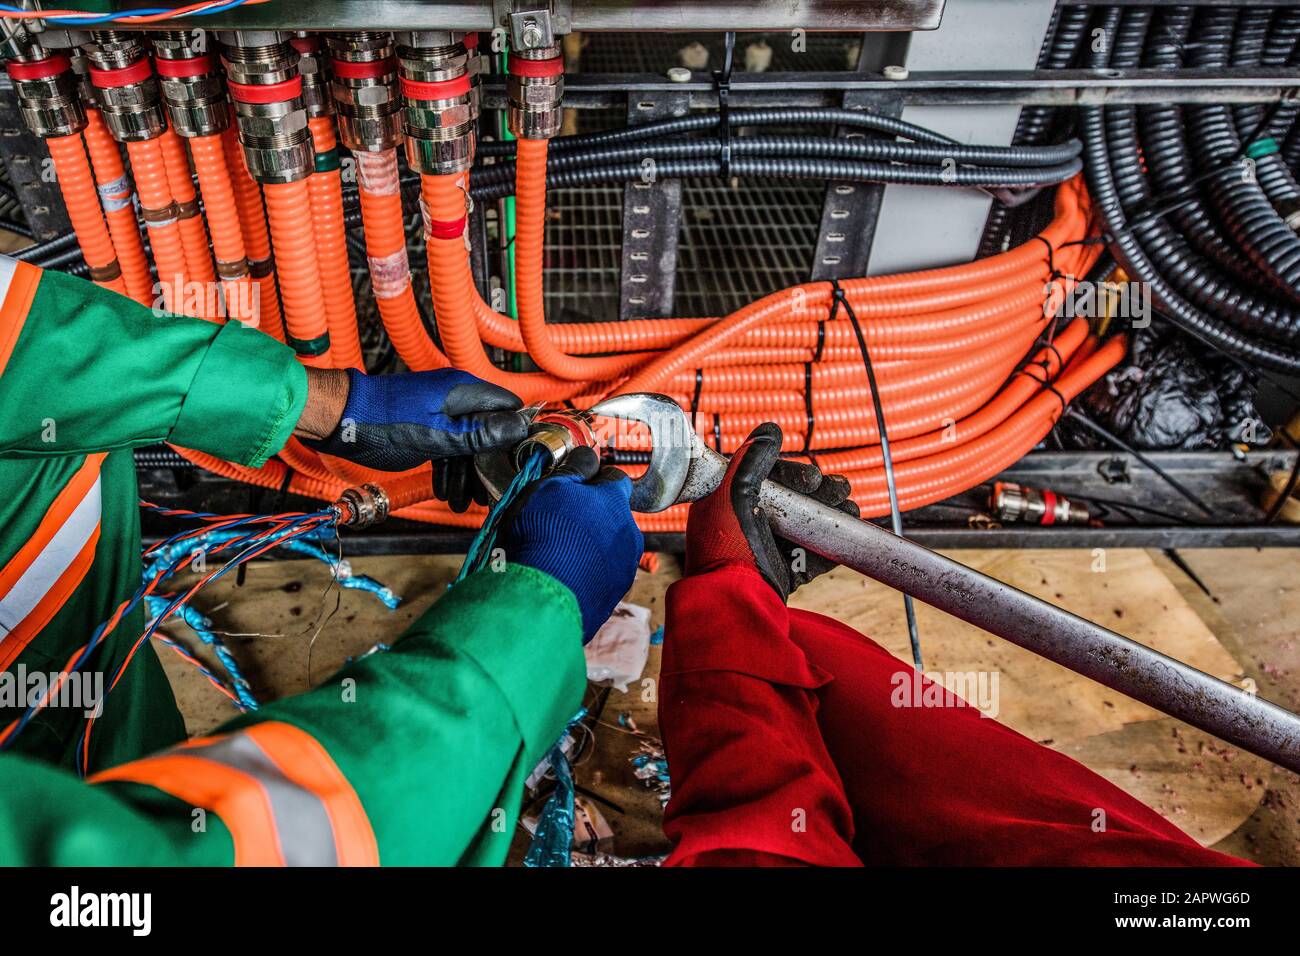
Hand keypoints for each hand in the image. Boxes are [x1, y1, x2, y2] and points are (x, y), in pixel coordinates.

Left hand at [303, 368, 528, 508]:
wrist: (339, 419)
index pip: (508, 409)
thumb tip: (519, 427)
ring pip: (466, 443)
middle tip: (488, 494)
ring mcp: (439, 410)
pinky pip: (446, 446)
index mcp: (464, 391)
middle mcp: (456, 397)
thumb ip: (479, 432)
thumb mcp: (437, 435)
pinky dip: (448, 468)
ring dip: (466, 473)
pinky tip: (444, 492)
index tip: (517, 464)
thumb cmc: (382, 421)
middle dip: (488, 465)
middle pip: (488, 432)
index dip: (517, 436)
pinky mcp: (424, 424)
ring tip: (462, 502)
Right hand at [502, 447, 642, 642]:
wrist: (541, 596)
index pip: (614, 478)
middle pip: (612, 516)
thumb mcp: (549, 487)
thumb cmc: (541, 536)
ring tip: (556, 554)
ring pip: (608, 547)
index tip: (573, 487)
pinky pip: (601, 575)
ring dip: (589, 546)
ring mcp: (624, 566)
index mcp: (615, 501)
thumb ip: (573, 470)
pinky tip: (561, 575)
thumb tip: (588, 457)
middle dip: (590, 517)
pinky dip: (586, 572)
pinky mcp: (613, 594)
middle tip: (557, 523)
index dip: (592, 481)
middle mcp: (628, 533)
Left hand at [686, 422, 858, 600]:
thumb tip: (770, 429)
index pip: (767, 478)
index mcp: (729, 502)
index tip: (811, 480)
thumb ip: (751, 460)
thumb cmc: (726, 545)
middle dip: (822, 493)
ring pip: (807, 525)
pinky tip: (848, 531)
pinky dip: (832, 544)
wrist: (734, 597)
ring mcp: (767, 548)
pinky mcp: (784, 572)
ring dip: (833, 515)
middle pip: (792, 500)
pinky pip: (813, 555)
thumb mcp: (731, 492)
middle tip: (841, 490)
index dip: (793, 475)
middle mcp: (747, 523)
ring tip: (851, 509)